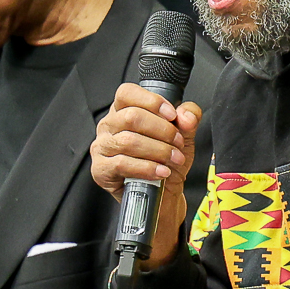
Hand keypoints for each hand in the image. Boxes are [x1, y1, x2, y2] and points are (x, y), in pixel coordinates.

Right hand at [89, 83, 201, 266]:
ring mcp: (101, 148)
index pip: (127, 93)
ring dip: (158, 150)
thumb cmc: (167, 161)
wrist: (163, 195)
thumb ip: (189, 118)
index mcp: (123, 111)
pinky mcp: (101, 170)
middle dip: (162, 130)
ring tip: (174, 159)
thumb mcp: (184, 136)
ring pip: (128, 141)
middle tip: (178, 143)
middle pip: (131, 117)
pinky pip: (122, 164)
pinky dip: (147, 167)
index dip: (152, 101)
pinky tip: (161, 172)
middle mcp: (109, 126)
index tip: (173, 115)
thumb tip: (186, 115)